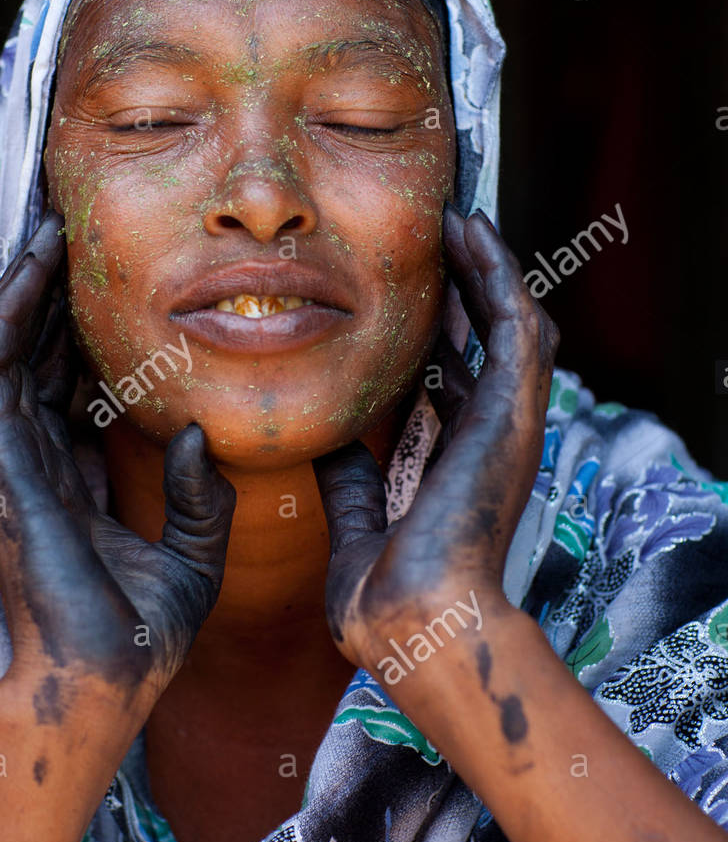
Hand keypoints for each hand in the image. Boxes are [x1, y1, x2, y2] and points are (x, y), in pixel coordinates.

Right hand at [0, 211, 235, 704]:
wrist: (106, 682)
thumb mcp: (192, 555)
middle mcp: (34, 464)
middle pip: (32, 361)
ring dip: (22, 289)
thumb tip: (202, 434)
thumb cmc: (140, 634)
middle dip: (48, 297)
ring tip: (50, 230)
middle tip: (75, 236)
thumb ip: (201, 497)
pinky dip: (7, 313)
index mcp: (71, 483)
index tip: (111, 289)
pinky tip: (34, 266)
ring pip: (2, 351)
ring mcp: (9, 461)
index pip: (67, 392)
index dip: (81, 339)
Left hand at [312, 205, 558, 668]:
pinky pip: (515, 320)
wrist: (411, 622)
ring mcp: (508, 421)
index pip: (457, 381)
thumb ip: (352, 482)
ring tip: (457, 220)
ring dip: (485, 268)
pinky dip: (497, 271)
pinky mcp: (513, 407)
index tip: (410, 299)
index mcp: (460, 464)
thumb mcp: (360, 523)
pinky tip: (471, 230)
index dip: (439, 336)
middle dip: (466, 290)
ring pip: (512, 321)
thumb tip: (327, 442)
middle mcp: (491, 436)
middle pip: (489, 343)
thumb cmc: (387, 595)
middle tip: (438, 240)